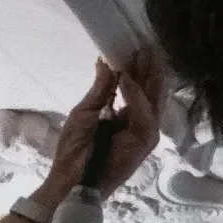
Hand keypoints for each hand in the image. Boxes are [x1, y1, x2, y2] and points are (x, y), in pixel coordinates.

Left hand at [43, 52, 162, 200]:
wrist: (71, 178)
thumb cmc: (75, 148)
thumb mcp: (85, 112)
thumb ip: (100, 89)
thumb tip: (104, 62)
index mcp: (127, 115)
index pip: (137, 88)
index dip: (137, 69)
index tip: (135, 47)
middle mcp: (140, 122)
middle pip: (150, 91)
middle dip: (149, 69)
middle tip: (147, 45)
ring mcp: (146, 132)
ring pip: (151, 100)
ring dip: (145, 77)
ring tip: (139, 56)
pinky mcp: (146, 141)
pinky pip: (145, 115)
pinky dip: (136, 97)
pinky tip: (127, 80)